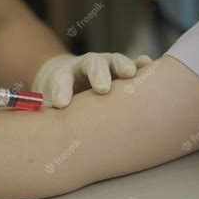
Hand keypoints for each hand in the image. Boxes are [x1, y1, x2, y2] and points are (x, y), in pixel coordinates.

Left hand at [32, 52, 152, 107]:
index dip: (62, 91)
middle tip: (102, 89)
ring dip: (122, 66)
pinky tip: (148, 65)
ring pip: (114, 61)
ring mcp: (106, 65)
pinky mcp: (122, 70)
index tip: (62, 104)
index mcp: (64, 76)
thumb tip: (51, 137)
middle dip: (97, 76)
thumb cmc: (60, 99)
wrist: (69, 81)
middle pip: (92, 65)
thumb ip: (52, 117)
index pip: (61, 80)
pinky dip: (140, 64)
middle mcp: (86, 67)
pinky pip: (133, 64)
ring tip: (130, 74)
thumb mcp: (51, 107)